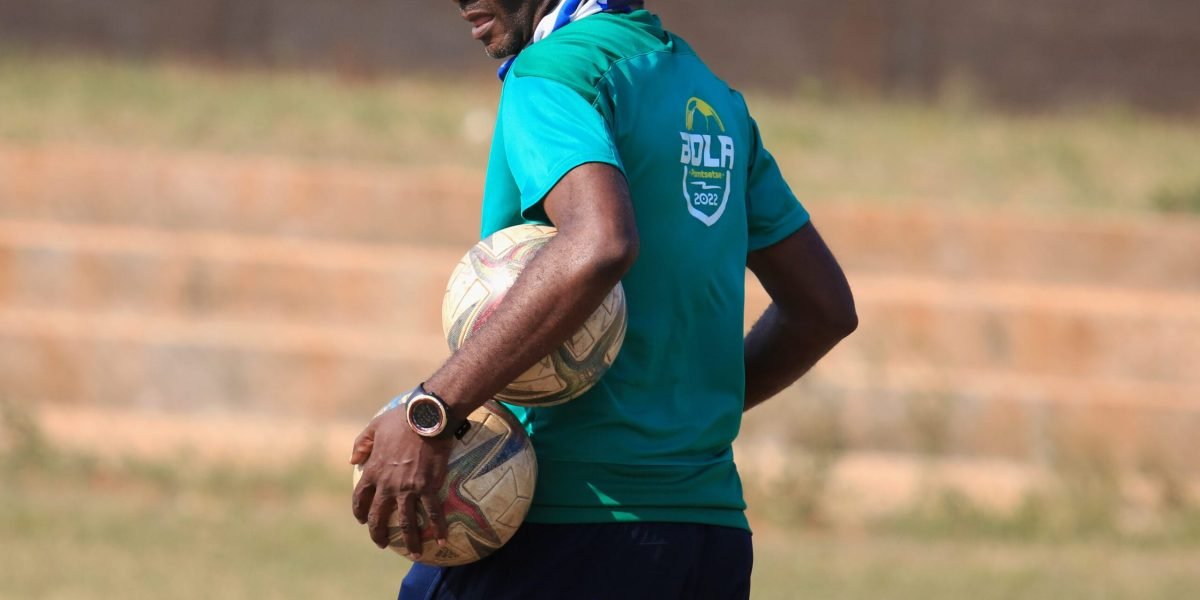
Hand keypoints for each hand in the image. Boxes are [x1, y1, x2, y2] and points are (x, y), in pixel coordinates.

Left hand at [350, 400, 453, 559]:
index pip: (360, 498)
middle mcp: (387, 485)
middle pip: (378, 517)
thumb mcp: (375, 426)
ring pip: (406, 522)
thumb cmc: (401, 419)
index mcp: (373, 471)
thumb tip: (352, 459)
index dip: (360, 511)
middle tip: (383, 543)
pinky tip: (442, 540)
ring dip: (410, 540)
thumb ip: (361, 443)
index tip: (362, 520)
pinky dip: (438, 528)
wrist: (427, 418)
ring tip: (414, 552)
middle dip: (378, 534)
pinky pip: (433, 513)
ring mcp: (408, 489)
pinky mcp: (428, 488)